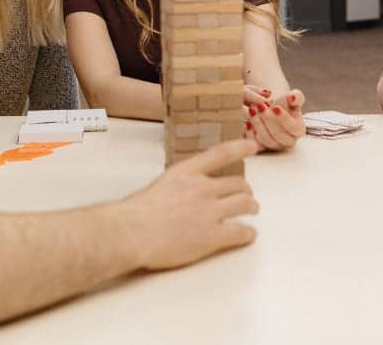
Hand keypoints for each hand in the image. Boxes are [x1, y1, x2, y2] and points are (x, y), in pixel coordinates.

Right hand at [117, 138, 259, 269]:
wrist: (130, 232)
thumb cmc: (134, 214)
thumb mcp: (159, 186)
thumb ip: (178, 187)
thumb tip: (185, 198)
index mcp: (186, 173)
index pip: (220, 154)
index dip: (239, 148)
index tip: (252, 146)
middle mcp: (202, 188)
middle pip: (238, 183)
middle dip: (245, 190)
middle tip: (246, 196)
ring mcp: (209, 211)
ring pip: (245, 204)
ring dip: (251, 207)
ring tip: (252, 211)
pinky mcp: (212, 236)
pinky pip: (241, 232)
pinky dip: (248, 233)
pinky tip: (248, 235)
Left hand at [243, 86, 304, 150]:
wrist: (270, 110)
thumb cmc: (283, 105)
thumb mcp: (292, 98)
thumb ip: (296, 96)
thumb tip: (293, 97)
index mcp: (298, 130)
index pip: (294, 127)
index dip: (284, 118)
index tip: (275, 107)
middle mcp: (288, 141)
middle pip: (279, 135)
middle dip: (268, 120)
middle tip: (260, 107)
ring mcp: (274, 146)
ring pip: (266, 140)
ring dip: (258, 124)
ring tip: (252, 111)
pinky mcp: (261, 148)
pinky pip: (255, 144)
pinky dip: (250, 132)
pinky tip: (248, 121)